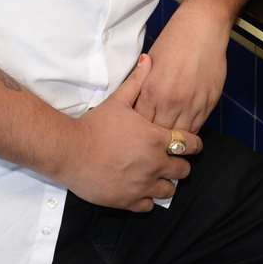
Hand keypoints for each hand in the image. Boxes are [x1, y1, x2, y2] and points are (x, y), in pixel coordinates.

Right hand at [61, 54, 200, 211]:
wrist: (69, 151)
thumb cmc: (95, 125)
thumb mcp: (118, 100)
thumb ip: (138, 81)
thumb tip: (149, 59)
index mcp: (157, 139)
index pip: (191, 144)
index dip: (192, 143)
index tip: (188, 144)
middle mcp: (155, 164)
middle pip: (184, 170)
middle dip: (180, 164)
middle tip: (170, 160)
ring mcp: (143, 185)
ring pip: (170, 190)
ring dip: (167, 182)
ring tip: (157, 175)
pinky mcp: (129, 201)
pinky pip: (150, 205)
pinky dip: (149, 198)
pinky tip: (141, 188)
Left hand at [135, 5, 229, 132]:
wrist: (201, 28)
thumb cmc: (173, 41)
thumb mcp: (150, 64)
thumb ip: (143, 87)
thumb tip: (139, 107)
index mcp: (151, 91)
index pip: (142, 124)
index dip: (140, 130)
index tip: (139, 133)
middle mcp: (170, 102)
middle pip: (159, 134)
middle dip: (155, 140)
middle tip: (153, 142)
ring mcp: (191, 104)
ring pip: (180, 135)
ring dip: (174, 139)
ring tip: (169, 141)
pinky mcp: (209, 103)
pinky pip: (197, 126)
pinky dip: (190, 130)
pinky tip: (185, 130)